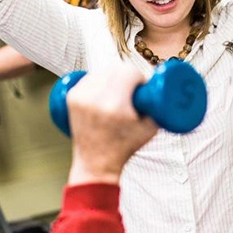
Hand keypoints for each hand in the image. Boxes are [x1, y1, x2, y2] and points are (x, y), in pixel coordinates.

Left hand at [67, 62, 157, 186]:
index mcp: (115, 106)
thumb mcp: (150, 129)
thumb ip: (157, 107)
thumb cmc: (124, 148)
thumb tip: (161, 88)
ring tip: (118, 91)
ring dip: (113, 75)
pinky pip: (89, 76)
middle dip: (127, 74)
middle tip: (132, 89)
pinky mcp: (71, 97)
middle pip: (115, 68)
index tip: (141, 87)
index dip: (139, 77)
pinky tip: (104, 89)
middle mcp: (94, 99)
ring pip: (101, 70)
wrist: (96, 164)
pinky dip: (99, 79)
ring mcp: (80, 97)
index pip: (129, 72)